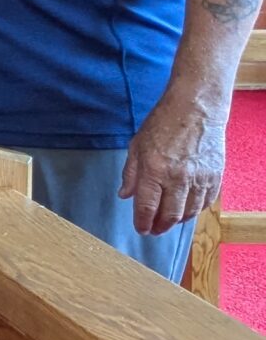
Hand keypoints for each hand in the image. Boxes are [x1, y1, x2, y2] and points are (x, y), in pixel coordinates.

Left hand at [118, 96, 226, 234]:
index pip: (147, 206)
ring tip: (169, 222)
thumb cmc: (163, 123)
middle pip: (170, 214)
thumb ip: (131, 173)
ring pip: (189, 212)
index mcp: (154, 169)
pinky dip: (195, 210)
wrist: (195, 109)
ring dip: (178, 221)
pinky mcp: (215, 177)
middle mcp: (178, 178)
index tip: (141, 229)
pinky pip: (206, 202)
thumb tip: (125, 195)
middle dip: (160, 226)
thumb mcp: (137, 145)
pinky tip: (187, 210)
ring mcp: (200, 178)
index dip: (143, 222)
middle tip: (154, 230)